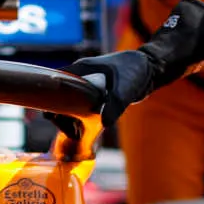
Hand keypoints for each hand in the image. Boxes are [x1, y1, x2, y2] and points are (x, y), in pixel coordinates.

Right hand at [64, 0, 203, 126]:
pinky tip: (85, 132)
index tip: (55, 118)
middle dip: (61, 116)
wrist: (153, 69)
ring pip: (69, 105)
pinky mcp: (95, 95)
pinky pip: (80, 108)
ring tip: (79, 134)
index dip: (50, 101)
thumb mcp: (126, 88)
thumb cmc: (137, 71)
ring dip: (70, 120)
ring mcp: (86, 86)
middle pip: (59, 98)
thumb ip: (115, 104)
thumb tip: (104, 123)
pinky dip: (79, 120)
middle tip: (73, 132)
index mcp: (80, 69)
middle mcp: (80, 76)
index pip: (54, 84)